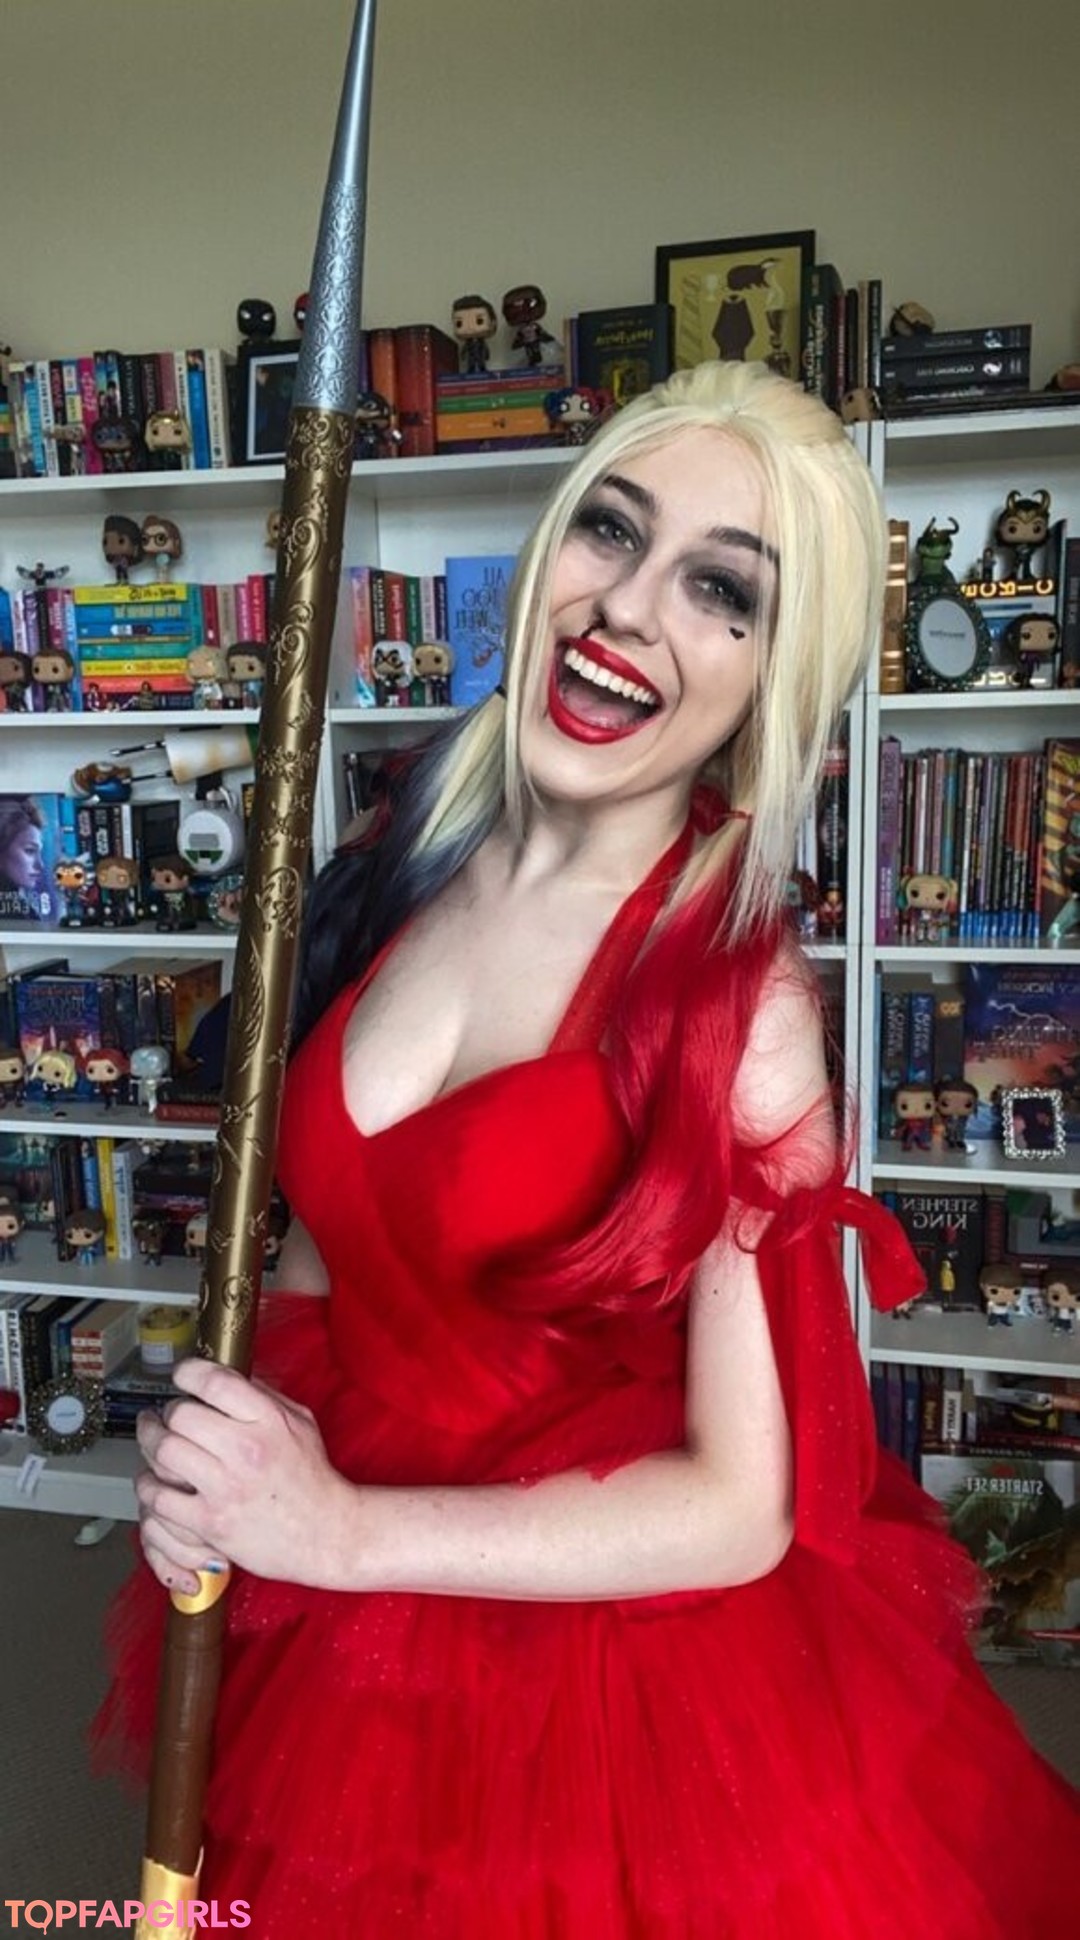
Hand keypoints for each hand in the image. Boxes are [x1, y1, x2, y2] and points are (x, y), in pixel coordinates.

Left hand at [135, 1357, 354, 1594]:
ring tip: (153, 1441)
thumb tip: (227, 1375)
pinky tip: (154, 1481)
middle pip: (181, 1415)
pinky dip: (149, 1486)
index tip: (181, 1375)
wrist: (325, 1533)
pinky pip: (160, 1497)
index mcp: (269, 1421)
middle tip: (167, 1416)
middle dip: (168, 1413)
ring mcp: (226, 1488)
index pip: (215, 1383)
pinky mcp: (211, 1523)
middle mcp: (246, 1450)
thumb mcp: (300, 1422)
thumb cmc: (311, 1478)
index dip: (188, 1372)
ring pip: (164, 1451)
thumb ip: (264, 1396)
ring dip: (150, 1444)